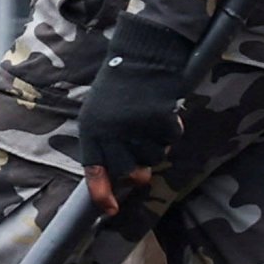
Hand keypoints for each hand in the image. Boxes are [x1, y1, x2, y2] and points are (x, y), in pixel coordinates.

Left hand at [75, 14, 199, 206]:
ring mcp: (135, 125)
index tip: (110, 210)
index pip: (94, 169)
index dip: (102, 192)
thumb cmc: (120, 84)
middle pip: (128, 170)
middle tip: (143, 146)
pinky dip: (172, 128)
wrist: (142, 52)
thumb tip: (131, 177)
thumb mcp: (100, 113)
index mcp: (91, 128)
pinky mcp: (158, 118)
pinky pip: (171, 139)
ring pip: (153, 157)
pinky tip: (164, 110)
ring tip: (150, 119)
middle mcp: (110, 130)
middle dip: (138, 165)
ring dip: (156, 144)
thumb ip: (108, 144)